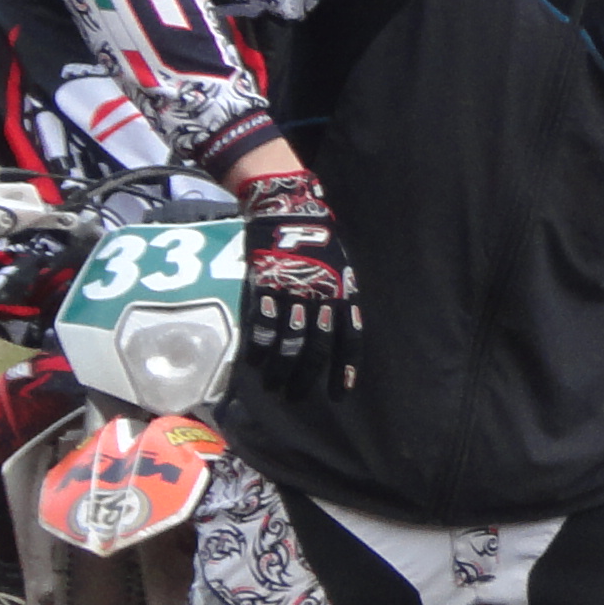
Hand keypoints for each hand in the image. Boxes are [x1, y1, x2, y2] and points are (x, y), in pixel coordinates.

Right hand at [236, 168, 361, 390]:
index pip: (349, 337)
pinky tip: (254, 363)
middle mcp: (321, 296)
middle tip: (294, 396)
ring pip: (290, 340)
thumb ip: (340, 298)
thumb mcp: (342, 268)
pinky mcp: (266, 284)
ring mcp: (293, 291)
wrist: (290, 208)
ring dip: (281, 368)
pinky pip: (263, 322)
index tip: (340, 393)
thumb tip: (339, 333)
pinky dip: (259, 345)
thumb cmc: (319, 240)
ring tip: (274, 387)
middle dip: (306, 376)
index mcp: (343, 293)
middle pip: (317, 346)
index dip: (345, 367)